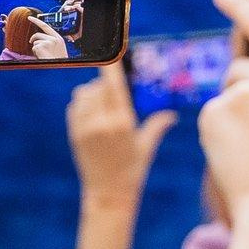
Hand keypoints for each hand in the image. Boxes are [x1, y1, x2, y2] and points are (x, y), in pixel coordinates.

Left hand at [67, 64, 173, 212]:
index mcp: (123, 122)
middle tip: (114, 93)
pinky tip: (91, 112)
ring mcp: (86, 127)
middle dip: (106, 85)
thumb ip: (158, 126)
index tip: (110, 54)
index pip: (114, 86)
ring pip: (84, 94)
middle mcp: (103, 122)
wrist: (108, 194)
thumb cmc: (133, 170)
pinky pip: (75, 106)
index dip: (111, 68)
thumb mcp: (147, 147)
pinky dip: (82, 103)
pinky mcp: (75, 133)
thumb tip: (173, 115)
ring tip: (103, 104)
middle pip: (99, 87)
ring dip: (92, 93)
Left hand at [198, 0, 248, 237]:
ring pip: (224, 92)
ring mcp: (247, 91)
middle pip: (238, 69)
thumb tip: (239, 69)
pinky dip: (216, 133)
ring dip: (230, 116)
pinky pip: (210, 114)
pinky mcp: (219, 109)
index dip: (243, 7)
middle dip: (239, 95)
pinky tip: (236, 153)